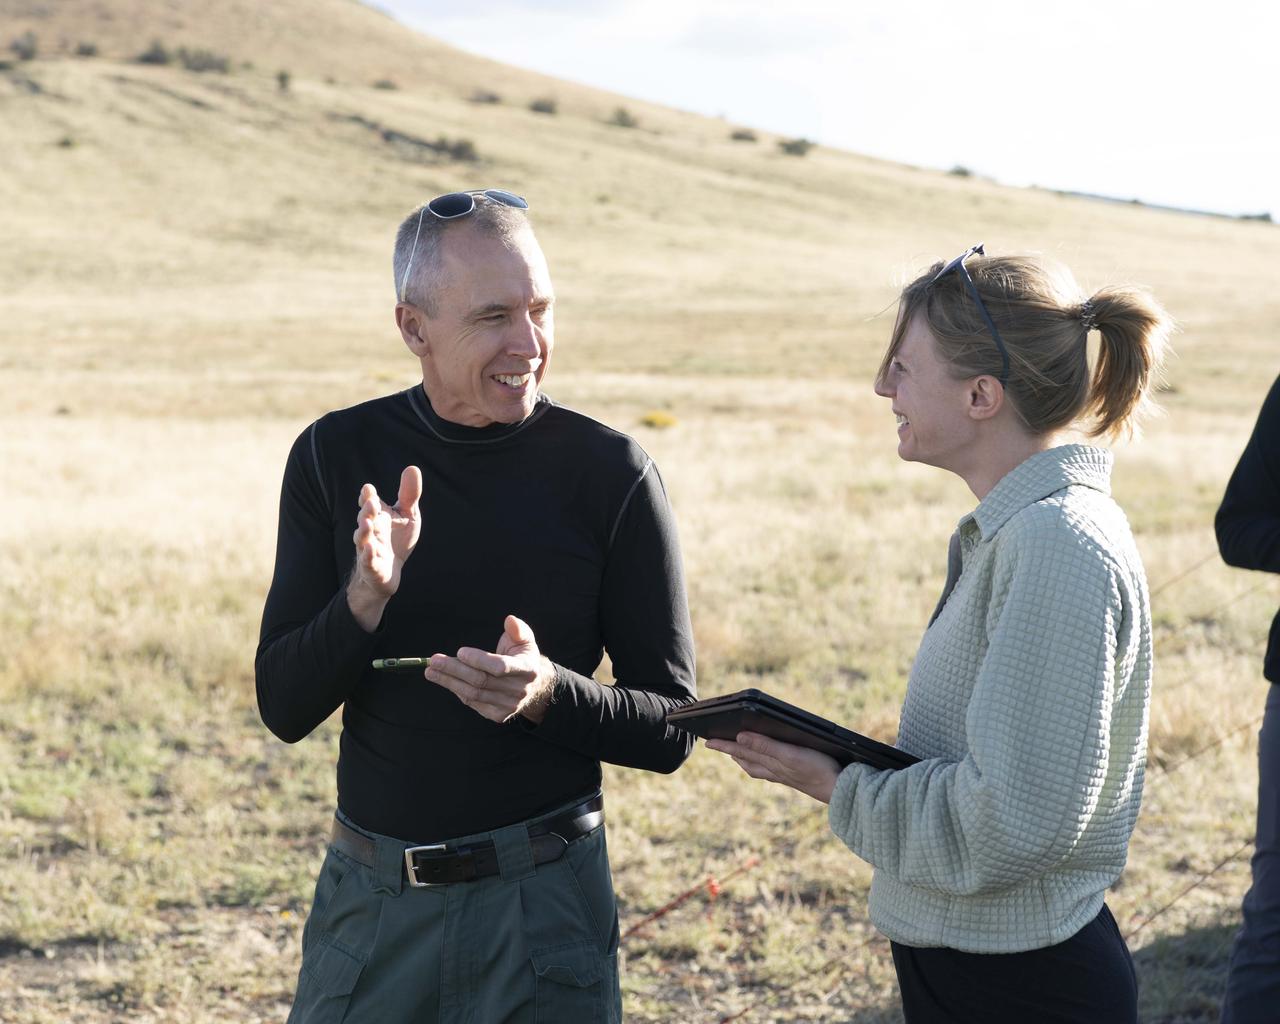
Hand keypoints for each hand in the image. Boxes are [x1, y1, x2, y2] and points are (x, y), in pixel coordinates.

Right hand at [347, 466, 422, 629]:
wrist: (389, 573)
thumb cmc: (396, 541)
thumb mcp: (407, 516)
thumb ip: (409, 495)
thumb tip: (412, 467)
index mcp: (377, 517)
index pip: (369, 504)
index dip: (367, 497)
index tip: (368, 489)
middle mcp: (370, 531)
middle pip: (365, 519)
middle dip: (367, 511)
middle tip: (371, 503)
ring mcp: (368, 549)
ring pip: (362, 540)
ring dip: (363, 531)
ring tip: (367, 523)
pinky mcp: (372, 567)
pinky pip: (368, 561)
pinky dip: (368, 555)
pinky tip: (371, 549)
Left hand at [425, 615, 555, 724]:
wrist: (533, 686)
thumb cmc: (522, 657)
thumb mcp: (525, 640)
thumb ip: (518, 629)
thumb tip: (509, 620)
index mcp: (527, 669)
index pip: (500, 667)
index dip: (479, 660)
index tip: (460, 651)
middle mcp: (519, 690)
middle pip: (481, 681)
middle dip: (455, 670)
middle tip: (434, 660)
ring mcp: (508, 705)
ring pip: (473, 694)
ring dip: (449, 682)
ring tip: (431, 671)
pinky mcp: (498, 714)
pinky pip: (472, 703)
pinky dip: (457, 690)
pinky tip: (445, 680)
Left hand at [705, 732, 840, 803]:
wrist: (839, 790)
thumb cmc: (816, 770)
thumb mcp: (788, 755)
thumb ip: (764, 746)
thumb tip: (739, 738)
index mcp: (770, 763)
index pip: (741, 751)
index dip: (724, 745)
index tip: (708, 741)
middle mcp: (773, 770)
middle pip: (745, 759)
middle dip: (731, 750)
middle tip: (716, 745)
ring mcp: (783, 774)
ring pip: (757, 766)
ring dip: (744, 758)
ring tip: (736, 753)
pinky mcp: (794, 776)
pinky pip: (770, 770)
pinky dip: (761, 765)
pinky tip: (766, 766)